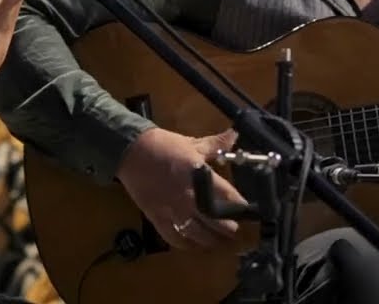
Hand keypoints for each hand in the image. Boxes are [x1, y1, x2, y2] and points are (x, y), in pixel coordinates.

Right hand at [115, 127, 247, 249]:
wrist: (132, 151)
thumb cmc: (165, 145)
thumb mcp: (192, 143)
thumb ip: (215, 144)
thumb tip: (234, 134)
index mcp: (199, 177)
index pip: (226, 195)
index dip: (239, 205)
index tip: (246, 210)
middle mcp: (188, 197)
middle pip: (214, 220)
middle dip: (228, 227)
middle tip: (234, 230)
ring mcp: (172, 210)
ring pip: (197, 233)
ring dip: (210, 239)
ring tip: (219, 241)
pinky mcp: (157, 217)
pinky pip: (174, 237)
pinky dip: (186, 244)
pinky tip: (193, 244)